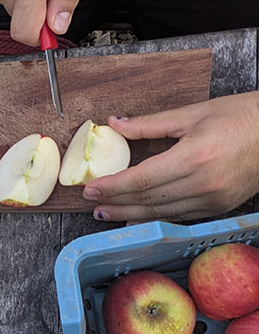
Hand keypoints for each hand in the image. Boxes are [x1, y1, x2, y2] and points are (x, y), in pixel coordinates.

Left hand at [83, 94, 258, 221]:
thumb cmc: (242, 117)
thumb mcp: (194, 113)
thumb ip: (150, 124)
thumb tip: (115, 124)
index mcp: (195, 156)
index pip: (140, 179)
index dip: (112, 186)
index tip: (91, 188)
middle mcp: (203, 182)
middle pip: (146, 198)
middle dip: (114, 202)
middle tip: (91, 202)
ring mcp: (211, 199)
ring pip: (159, 212)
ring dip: (128, 214)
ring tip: (105, 213)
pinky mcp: (217, 208)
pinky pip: (177, 217)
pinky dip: (152, 219)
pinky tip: (134, 219)